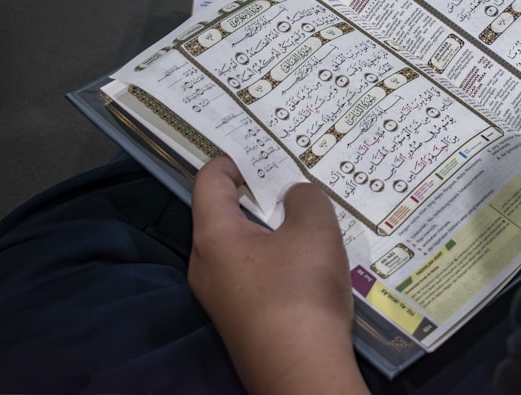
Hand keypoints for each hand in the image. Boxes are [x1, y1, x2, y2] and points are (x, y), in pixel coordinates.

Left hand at [188, 156, 367, 394]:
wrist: (301, 370)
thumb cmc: (301, 291)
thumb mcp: (314, 229)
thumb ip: (305, 198)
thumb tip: (295, 198)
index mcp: (213, 236)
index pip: (209, 180)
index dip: (234, 159)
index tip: (265, 151)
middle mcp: (206, 265)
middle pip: (224, 213)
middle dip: (258, 193)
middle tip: (292, 178)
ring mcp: (220, 296)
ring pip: (242, 245)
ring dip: (272, 227)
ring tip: (307, 216)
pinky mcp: (240, 318)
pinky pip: (252, 272)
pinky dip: (276, 256)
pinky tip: (308, 259)